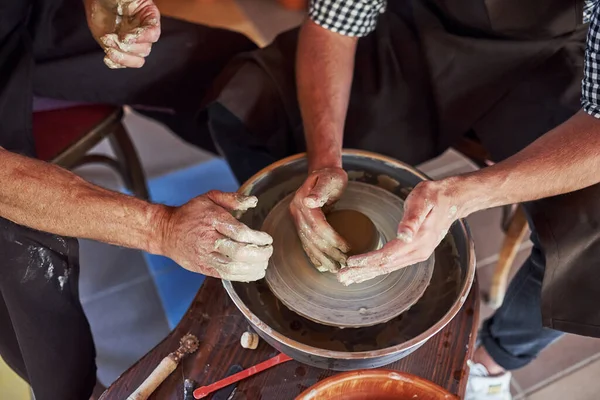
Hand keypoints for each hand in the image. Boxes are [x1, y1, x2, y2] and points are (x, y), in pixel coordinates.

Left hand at [85, 0, 160, 68]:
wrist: (99, 0)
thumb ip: (132, 4)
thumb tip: (132, 28)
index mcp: (149, 19)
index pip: (153, 34)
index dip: (142, 38)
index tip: (125, 37)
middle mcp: (143, 34)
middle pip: (144, 49)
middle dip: (126, 47)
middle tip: (109, 37)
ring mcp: (132, 44)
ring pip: (137, 60)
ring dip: (122, 57)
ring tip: (108, 47)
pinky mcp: (120, 49)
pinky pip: (123, 63)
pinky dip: (115, 63)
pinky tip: (106, 57)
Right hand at [158, 191, 272, 281]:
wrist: (166, 231)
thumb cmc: (191, 213)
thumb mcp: (210, 198)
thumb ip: (233, 199)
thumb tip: (254, 201)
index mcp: (212, 220)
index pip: (240, 232)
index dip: (258, 238)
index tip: (267, 239)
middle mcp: (208, 239)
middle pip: (238, 252)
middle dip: (259, 254)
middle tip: (268, 251)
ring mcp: (205, 256)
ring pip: (233, 267)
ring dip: (253, 268)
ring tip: (264, 263)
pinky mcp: (203, 268)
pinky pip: (226, 276)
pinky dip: (243, 276)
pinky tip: (253, 272)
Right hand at [290, 167, 350, 272]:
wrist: (321, 172)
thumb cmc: (330, 176)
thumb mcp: (329, 179)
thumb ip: (320, 191)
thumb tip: (309, 201)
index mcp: (302, 202)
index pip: (318, 225)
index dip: (332, 238)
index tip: (347, 248)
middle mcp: (296, 212)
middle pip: (312, 237)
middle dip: (328, 253)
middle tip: (342, 264)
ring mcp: (296, 218)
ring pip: (308, 243)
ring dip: (321, 258)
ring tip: (334, 269)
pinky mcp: (300, 223)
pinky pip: (305, 242)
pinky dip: (313, 255)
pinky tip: (321, 265)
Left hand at [337, 179, 460, 284]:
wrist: (452, 200)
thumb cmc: (434, 196)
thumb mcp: (422, 201)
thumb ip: (412, 219)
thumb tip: (404, 235)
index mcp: (417, 241)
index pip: (388, 255)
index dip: (368, 259)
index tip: (350, 262)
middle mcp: (417, 252)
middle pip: (385, 266)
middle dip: (362, 272)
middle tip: (341, 277)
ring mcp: (416, 254)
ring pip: (387, 267)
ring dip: (366, 274)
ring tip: (347, 279)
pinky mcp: (413, 253)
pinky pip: (391, 264)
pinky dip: (376, 269)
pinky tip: (365, 272)